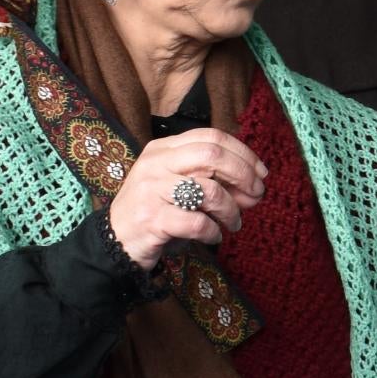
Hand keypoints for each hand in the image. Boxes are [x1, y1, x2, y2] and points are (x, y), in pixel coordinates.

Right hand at [106, 128, 267, 270]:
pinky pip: (197, 222)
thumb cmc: (155, 211)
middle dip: (243, 174)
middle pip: (213, 155)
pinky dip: (213, 231)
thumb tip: (255, 186)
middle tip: (256, 195)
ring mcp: (151, 190)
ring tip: (233, 224)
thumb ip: (214, 180)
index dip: (243, 153)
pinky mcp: (151, 219)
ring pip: (209, 190)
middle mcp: (155, 164)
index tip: (261, 173)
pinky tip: (214, 236)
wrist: (114, 240)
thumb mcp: (180, 187)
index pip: (211, 137)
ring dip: (231, 210)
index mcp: (162, 149)